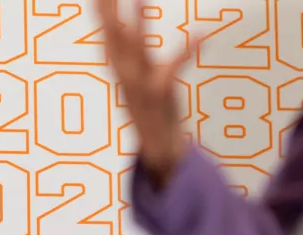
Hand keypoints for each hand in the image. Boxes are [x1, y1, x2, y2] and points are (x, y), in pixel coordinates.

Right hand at [96, 0, 200, 185]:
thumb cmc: (153, 114)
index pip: (107, 36)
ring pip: (136, 52)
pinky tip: (201, 34)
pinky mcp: (160, 98)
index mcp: (122, 73)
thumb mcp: (139, 82)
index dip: (101, 14)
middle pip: (112, 39)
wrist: (161, 153)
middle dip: (108, 13)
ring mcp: (140, 88)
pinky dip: (186, 52)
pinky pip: (172, 70)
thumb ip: (132, 56)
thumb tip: (126, 32)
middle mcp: (126, 78)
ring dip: (138, 25)